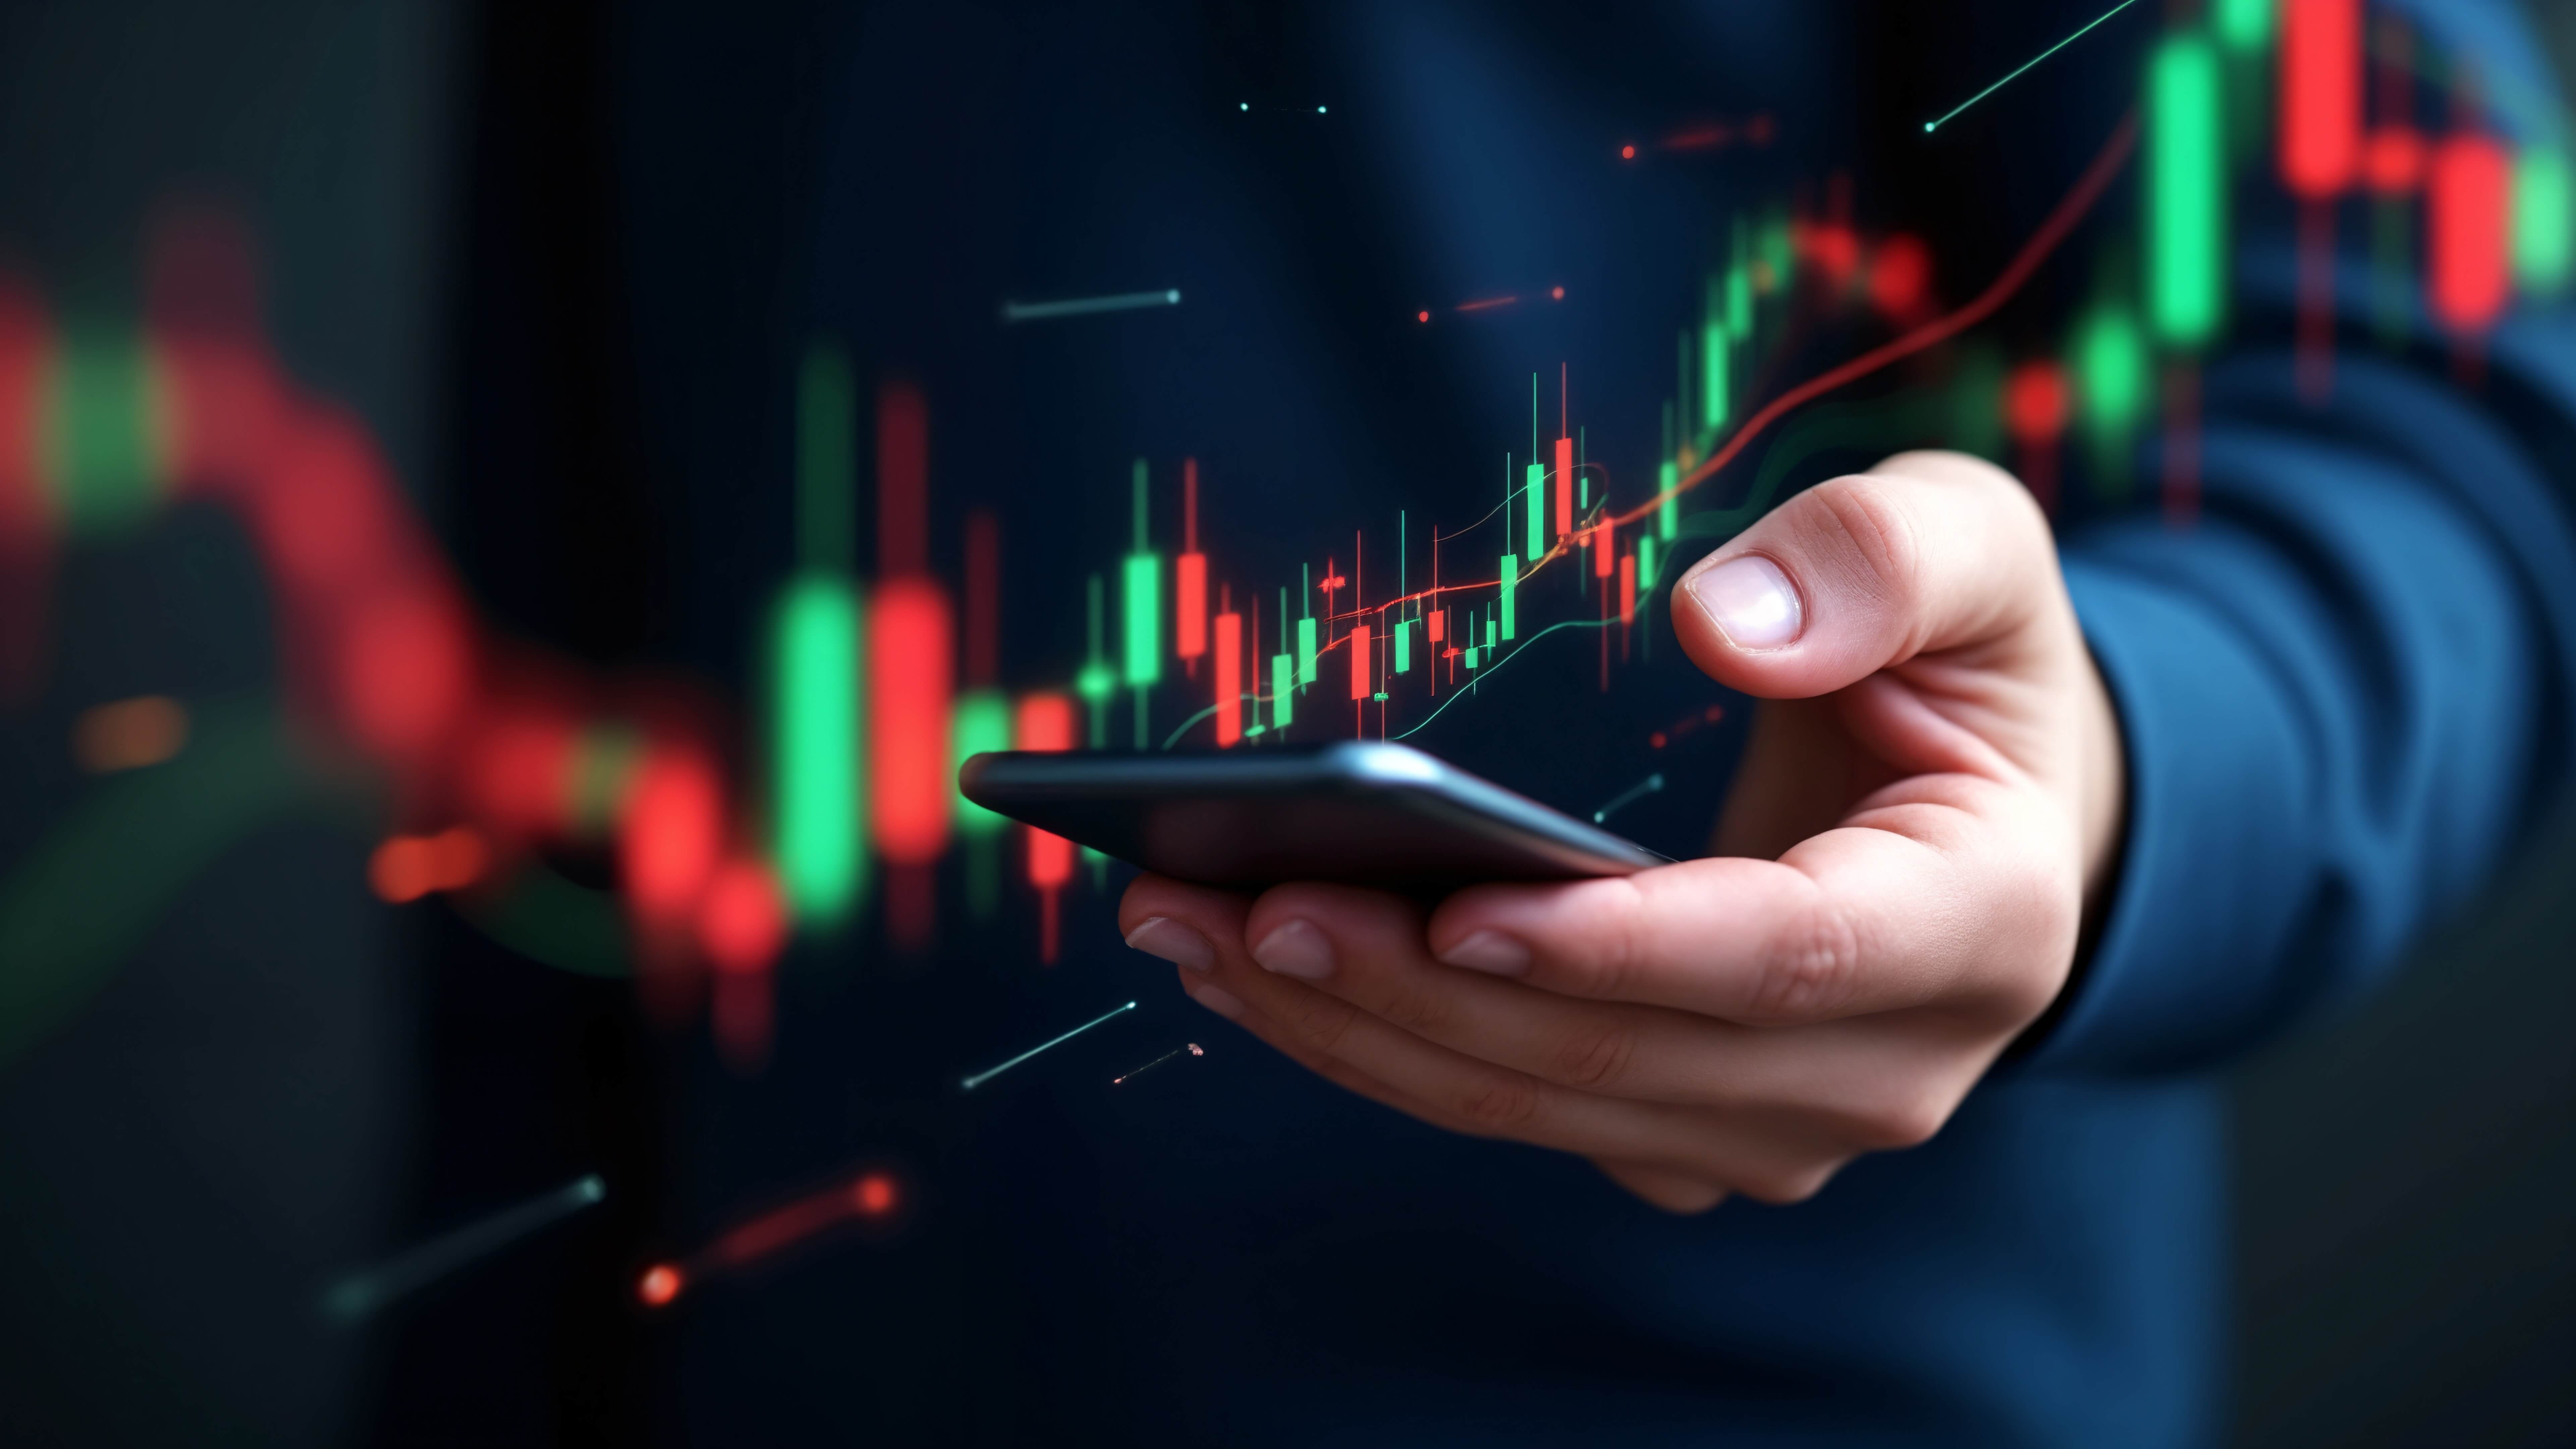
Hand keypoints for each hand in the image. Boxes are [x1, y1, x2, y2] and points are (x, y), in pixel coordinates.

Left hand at [1119, 451, 2124, 1211]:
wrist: (1983, 811)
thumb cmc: (1964, 666)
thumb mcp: (1972, 552)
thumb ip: (1885, 558)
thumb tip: (1724, 622)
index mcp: (1983, 926)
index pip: (1781, 958)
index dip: (1610, 944)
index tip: (1448, 907)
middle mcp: (1888, 1071)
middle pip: (1620, 1054)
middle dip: (1413, 989)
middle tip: (1231, 904)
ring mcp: (1777, 1128)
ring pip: (1538, 1103)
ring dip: (1354, 1028)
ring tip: (1187, 930)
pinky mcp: (1683, 1136)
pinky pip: (1513, 1105)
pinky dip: (1378, 1045)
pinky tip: (1254, 969)